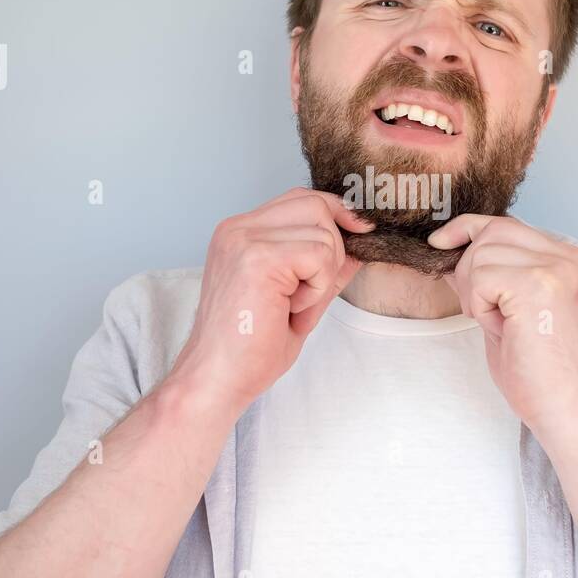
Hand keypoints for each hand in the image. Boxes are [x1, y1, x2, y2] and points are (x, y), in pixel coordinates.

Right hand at [168, 187, 371, 416]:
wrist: (218, 379)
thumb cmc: (250, 347)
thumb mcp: (298, 296)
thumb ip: (324, 265)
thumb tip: (359, 242)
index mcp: (240, 232)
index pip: (301, 198)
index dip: (335, 213)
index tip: (359, 234)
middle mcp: (238, 228)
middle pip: (316, 204)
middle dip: (332, 250)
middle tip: (308, 294)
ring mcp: (244, 239)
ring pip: (323, 232)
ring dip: (323, 276)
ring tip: (293, 305)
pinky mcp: (257, 258)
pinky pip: (319, 256)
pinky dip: (317, 288)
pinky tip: (290, 308)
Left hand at [428, 215, 577, 430]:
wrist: (570, 410)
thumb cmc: (542, 374)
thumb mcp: (510, 313)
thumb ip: (488, 279)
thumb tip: (449, 253)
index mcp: (570, 260)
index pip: (508, 225)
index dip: (469, 230)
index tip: (441, 243)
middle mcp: (569, 257)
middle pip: (492, 231)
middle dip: (471, 270)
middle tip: (487, 314)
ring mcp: (557, 268)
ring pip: (482, 253)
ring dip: (477, 293)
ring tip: (502, 326)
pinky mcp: (538, 284)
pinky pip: (482, 277)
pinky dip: (480, 305)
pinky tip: (503, 329)